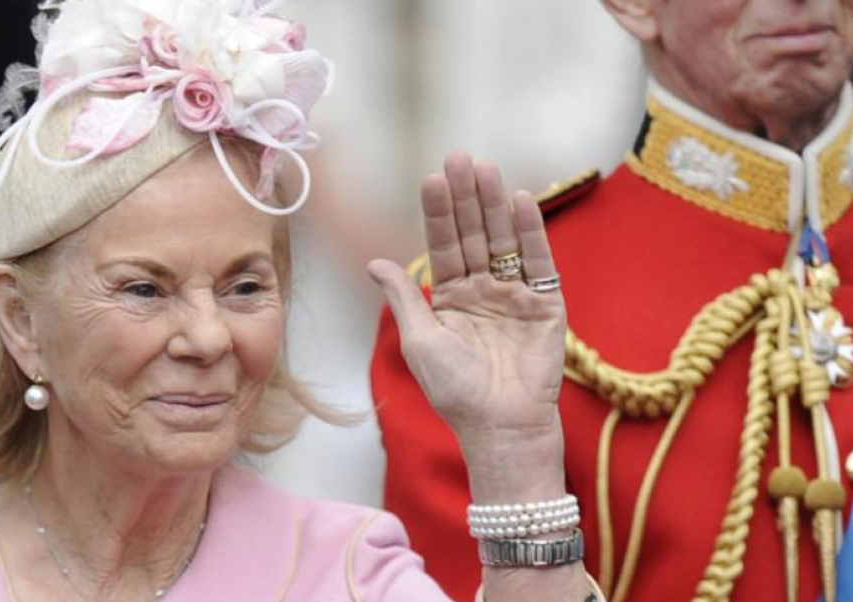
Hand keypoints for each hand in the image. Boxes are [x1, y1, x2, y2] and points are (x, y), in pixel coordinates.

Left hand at [368, 151, 565, 458]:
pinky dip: (530, 232)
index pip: (444, 246)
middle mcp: (484, 291)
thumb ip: (404, 297)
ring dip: (494, 205)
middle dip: (466, 197)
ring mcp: (516, 295)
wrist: (499, 427)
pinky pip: (538, 262)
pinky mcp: (547, 305)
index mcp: (452, 299)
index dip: (438, 213)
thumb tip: (375, 262)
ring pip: (503, 241)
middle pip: (474, 234)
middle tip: (459, 156)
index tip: (431, 178)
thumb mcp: (421, 340)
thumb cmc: (456, 392)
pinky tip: (520, 201)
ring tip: (485, 169)